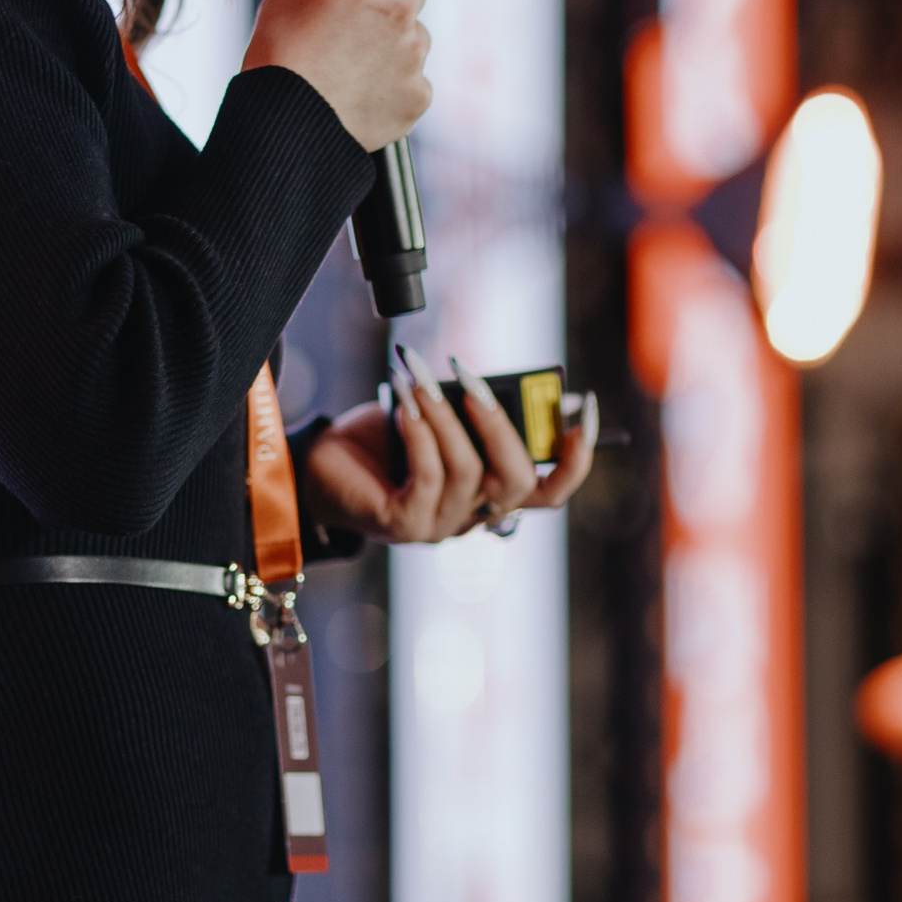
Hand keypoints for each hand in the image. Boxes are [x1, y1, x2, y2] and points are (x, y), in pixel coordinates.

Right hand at [242, 0, 429, 151]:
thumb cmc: (277, 62)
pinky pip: (415, 79)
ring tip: (355, 67)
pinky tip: (363, 95)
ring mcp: (413, 54)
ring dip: (395, 44)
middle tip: (359, 22)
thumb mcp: (280, 3)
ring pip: (416, 36)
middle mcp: (399, 11)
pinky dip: (396, 85)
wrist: (287, 127)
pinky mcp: (419, 94)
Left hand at [302, 345, 598, 545]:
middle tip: (472, 379)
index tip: (583, 408)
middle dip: (500, 425)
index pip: (551, 490)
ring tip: (418, 374)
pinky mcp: (405, 526)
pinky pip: (427, 475)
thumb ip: (468, 412)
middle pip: (516, 483)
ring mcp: (441, 527)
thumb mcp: (437, 417)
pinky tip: (402, 398)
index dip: (576, 457)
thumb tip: (487, 387)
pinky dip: (418, 430)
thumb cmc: (383, 438)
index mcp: (492, 494)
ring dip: (444, 413)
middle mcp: (474, 518)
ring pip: (467, 470)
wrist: (318, 466)